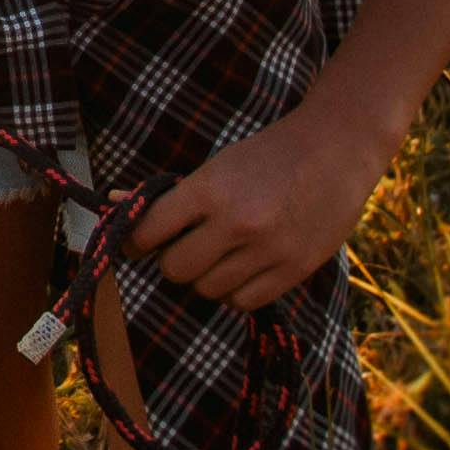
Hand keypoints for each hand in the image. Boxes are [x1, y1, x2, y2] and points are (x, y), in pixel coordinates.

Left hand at [126, 102, 390, 310]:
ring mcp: (268, 250)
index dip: (136, 240)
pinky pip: (244, 301)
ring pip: (208, 289)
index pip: (150, 231)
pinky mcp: (294, 269)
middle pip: (175, 269)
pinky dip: (235, 291)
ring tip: (216, 256)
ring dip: (204, 276)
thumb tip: (113, 201)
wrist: (336, 148)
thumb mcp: (216, 165)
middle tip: (181, 247)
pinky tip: (241, 269)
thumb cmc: (268, 154)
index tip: (137, 243)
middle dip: (171, 260)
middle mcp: (236, 223)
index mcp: (210, 190)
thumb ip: (169, 194)